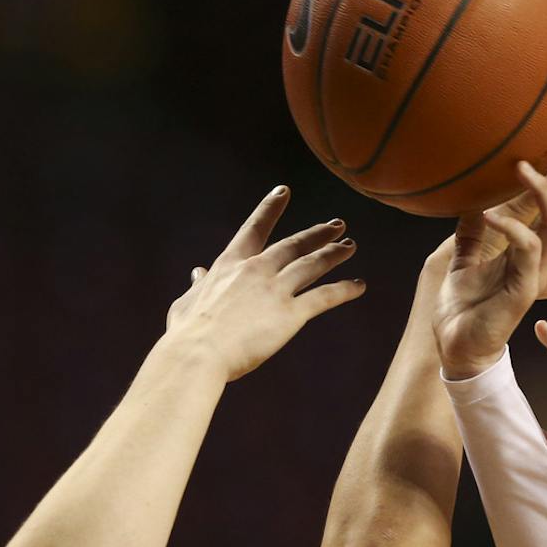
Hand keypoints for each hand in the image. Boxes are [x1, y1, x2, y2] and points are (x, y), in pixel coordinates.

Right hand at [165, 187, 366, 380]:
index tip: (283, 192)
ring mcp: (274, 290)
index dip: (270, 209)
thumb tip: (197, 273)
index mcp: (229, 265)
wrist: (197, 355)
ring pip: (312, 264)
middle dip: (318, 233)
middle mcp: (256, 270)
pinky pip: (324, 297)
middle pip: (293, 244)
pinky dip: (344, 289)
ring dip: (333, 254)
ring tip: (350, 247)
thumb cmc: (186, 335)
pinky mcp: (290, 314)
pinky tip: (359, 285)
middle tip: (337, 225)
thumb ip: (197, 286)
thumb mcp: (187, 304)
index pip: (254, 229)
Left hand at [433, 137, 546, 380]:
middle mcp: (538, 257)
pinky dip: (510, 228)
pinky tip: (489, 214)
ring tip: (522, 166)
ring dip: (542, 192)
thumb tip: (474, 204)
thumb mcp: (465, 260)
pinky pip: (526, 249)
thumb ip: (473, 232)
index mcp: (529, 248)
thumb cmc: (464, 308)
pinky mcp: (522, 289)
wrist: (458, 349)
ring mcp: (533, 272)